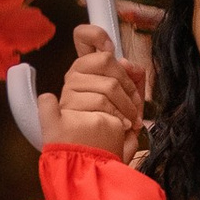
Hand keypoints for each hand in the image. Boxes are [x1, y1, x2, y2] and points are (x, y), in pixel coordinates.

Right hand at [38, 19, 147, 160]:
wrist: (95, 166)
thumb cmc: (110, 136)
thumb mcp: (128, 105)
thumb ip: (131, 80)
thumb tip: (131, 65)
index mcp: (84, 74)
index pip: (83, 38)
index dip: (94, 34)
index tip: (107, 44)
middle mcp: (73, 80)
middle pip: (106, 60)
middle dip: (128, 84)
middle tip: (134, 107)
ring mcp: (68, 96)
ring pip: (107, 85)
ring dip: (127, 106)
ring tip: (129, 123)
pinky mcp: (65, 113)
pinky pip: (102, 104)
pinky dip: (117, 118)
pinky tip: (119, 128)